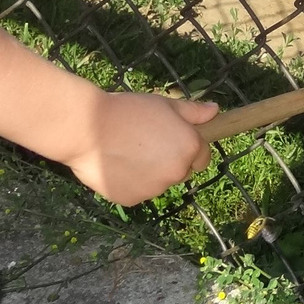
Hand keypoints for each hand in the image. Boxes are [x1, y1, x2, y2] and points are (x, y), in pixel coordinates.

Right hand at [65, 93, 218, 206]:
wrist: (88, 129)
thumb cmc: (129, 111)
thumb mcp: (166, 104)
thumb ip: (193, 112)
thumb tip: (215, 111)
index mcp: (190, 148)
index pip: (203, 157)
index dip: (190, 147)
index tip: (173, 139)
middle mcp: (176, 172)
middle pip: (181, 171)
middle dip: (171, 161)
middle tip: (147, 143)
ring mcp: (154, 189)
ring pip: (158, 183)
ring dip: (150, 172)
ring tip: (127, 151)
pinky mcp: (131, 200)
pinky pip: (137, 191)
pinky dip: (130, 182)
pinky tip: (115, 164)